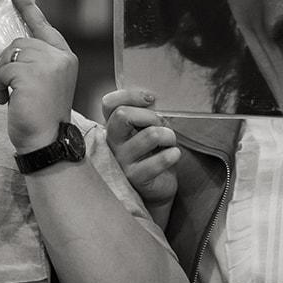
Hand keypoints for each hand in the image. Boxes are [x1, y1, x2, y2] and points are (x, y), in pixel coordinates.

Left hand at [0, 0, 78, 151]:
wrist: (48, 141)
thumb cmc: (43, 117)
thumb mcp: (45, 83)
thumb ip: (37, 62)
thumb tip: (15, 49)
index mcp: (65, 57)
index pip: (44, 26)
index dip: (29, 9)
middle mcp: (59, 56)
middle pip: (20, 42)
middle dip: (7, 63)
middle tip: (8, 87)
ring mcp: (47, 64)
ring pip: (10, 54)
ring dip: (1, 75)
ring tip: (8, 95)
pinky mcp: (31, 73)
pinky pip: (3, 69)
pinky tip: (6, 100)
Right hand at [101, 87, 178, 213]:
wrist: (158, 186)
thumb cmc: (154, 153)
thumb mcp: (149, 129)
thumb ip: (146, 115)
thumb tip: (154, 101)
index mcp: (114, 127)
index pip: (109, 103)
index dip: (130, 95)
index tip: (150, 99)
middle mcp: (112, 143)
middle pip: (122, 115)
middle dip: (150, 116)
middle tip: (162, 125)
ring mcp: (121, 161)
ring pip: (150, 135)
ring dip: (168, 135)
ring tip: (170, 142)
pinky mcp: (135, 177)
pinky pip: (157, 161)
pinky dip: (172, 154)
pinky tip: (174, 155)